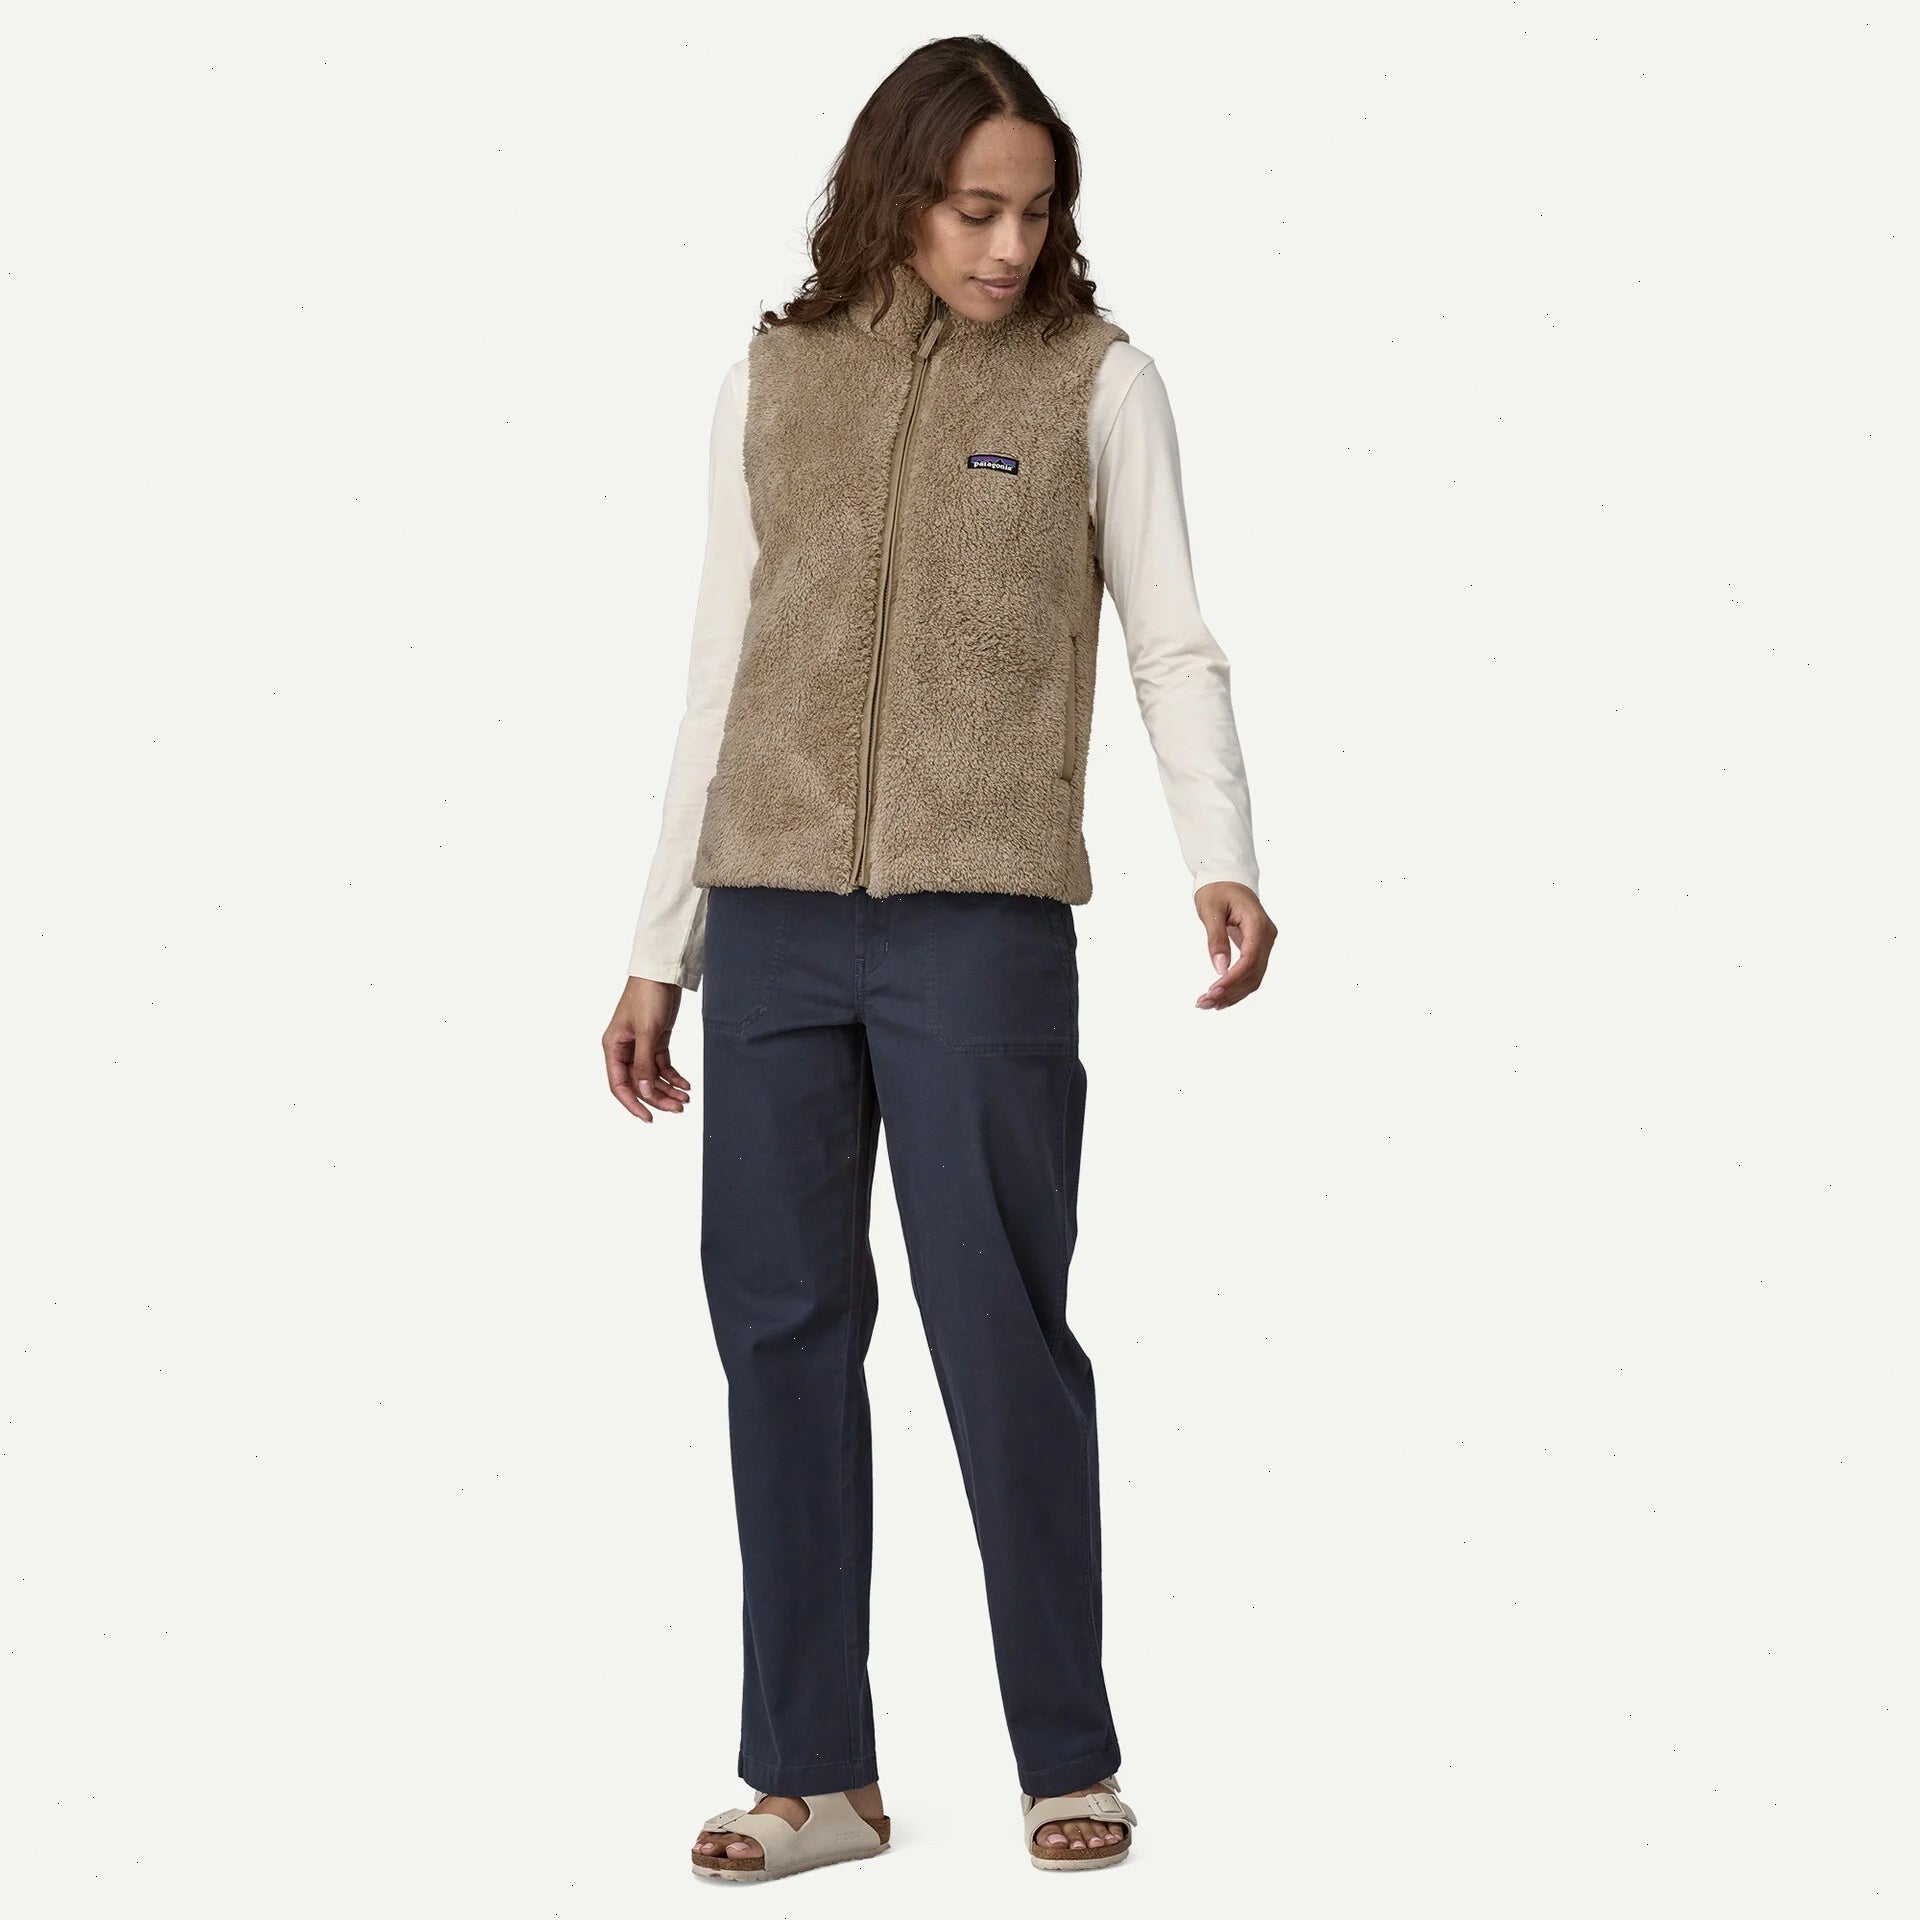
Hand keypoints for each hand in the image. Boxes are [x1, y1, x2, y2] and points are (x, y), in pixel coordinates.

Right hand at [604, 975, 693, 1120]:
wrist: (661, 973)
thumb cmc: (647, 996)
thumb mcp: (647, 1031)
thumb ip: (644, 1063)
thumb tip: (642, 1092)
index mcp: (613, 1047)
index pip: (619, 1084)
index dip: (632, 1104)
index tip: (648, 1118)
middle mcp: (624, 1049)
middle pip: (639, 1083)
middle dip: (658, 1097)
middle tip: (678, 1108)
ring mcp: (640, 1046)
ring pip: (652, 1076)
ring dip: (668, 1088)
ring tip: (685, 1099)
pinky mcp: (655, 1040)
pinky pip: (662, 1065)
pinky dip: (673, 1076)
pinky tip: (685, 1084)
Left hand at [1192, 882, 1273, 1010]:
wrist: (1228, 878)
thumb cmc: (1217, 889)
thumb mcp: (1211, 910)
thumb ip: (1215, 938)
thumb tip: (1220, 967)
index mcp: (1257, 923)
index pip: (1250, 959)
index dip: (1233, 979)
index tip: (1212, 991)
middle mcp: (1267, 935)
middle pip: (1253, 972)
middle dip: (1229, 991)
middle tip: (1203, 1003)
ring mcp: (1265, 943)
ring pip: (1254, 977)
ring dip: (1233, 994)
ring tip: (1208, 1004)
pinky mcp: (1259, 948)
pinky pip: (1252, 972)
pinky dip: (1237, 987)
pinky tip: (1221, 998)